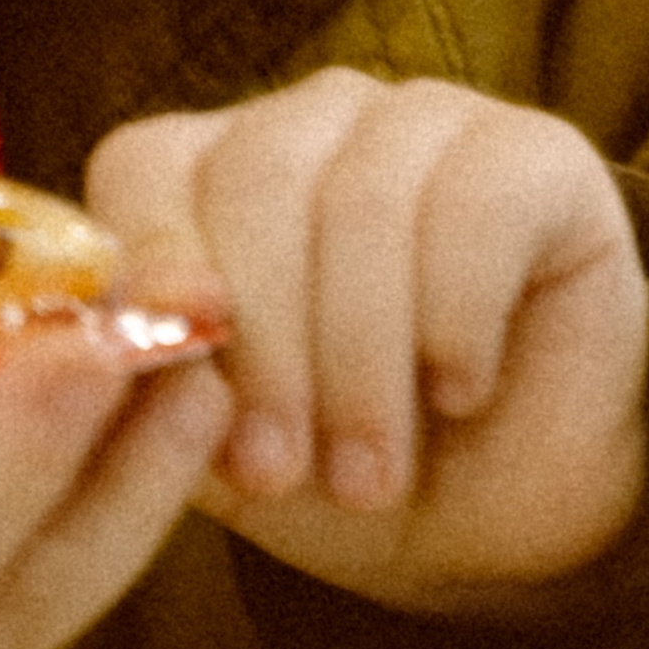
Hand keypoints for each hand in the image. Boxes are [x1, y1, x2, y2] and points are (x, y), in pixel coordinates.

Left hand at [85, 71, 648, 618]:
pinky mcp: (538, 153)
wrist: (501, 528)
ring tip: (366, 475)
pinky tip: (459, 392)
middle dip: (263, 345)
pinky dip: (457, 318)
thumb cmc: (334, 474)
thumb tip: (109, 339)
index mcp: (209, 168)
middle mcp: (312, 121)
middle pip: (256, 178)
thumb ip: (153, 380)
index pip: (145, 168)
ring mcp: (427, 121)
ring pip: (364, 199)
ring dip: (359, 361)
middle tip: (277, 473)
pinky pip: (476, 206)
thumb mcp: (220, 447)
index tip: (176, 392)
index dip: (155, 272)